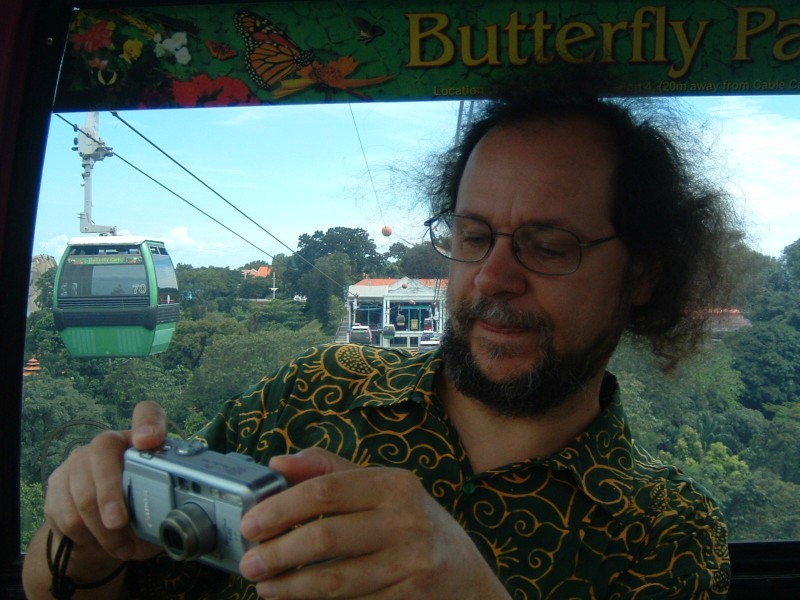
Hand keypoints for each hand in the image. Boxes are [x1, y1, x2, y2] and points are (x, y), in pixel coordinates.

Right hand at [43, 401, 166, 570]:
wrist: (95, 530)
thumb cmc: (135, 509)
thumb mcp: (157, 505)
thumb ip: (168, 504)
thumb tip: (178, 518)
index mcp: (139, 442)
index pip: (147, 413)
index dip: (149, 423)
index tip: (149, 439)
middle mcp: (108, 443)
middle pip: (103, 451)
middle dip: (110, 493)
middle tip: (119, 523)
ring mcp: (78, 460)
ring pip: (83, 492)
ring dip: (102, 529)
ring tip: (121, 547)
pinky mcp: (56, 484)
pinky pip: (67, 514)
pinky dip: (86, 535)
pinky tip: (98, 542)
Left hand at [238, 448, 509, 598]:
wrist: (466, 577)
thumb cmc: (415, 523)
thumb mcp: (384, 488)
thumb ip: (332, 470)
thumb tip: (278, 464)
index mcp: (394, 484)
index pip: (325, 490)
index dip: (281, 507)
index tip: (251, 522)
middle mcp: (406, 519)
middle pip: (325, 537)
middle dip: (278, 552)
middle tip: (249, 562)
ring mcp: (410, 562)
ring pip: (334, 579)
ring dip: (290, 586)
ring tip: (263, 585)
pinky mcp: (409, 595)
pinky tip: (295, 598)